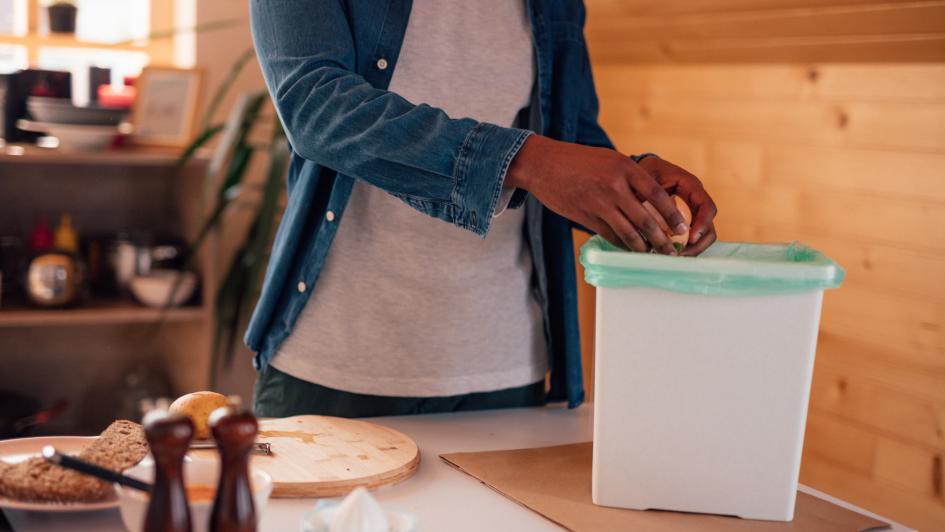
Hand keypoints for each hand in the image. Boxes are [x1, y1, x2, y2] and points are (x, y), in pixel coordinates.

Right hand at [505, 135, 688, 254]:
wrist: (543, 165)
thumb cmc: (579, 161)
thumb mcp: (609, 160)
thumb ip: (630, 178)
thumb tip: (652, 201)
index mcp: (624, 167)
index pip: (657, 195)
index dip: (672, 215)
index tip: (682, 229)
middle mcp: (614, 186)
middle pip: (646, 220)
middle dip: (662, 239)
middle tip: (671, 251)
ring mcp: (599, 203)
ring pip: (629, 232)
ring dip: (643, 248)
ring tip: (653, 254)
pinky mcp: (586, 217)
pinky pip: (611, 236)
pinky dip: (623, 245)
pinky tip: (631, 249)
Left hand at [637, 156, 717, 255]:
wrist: (642, 168)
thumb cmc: (644, 172)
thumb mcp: (647, 182)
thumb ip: (654, 200)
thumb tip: (655, 225)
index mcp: (691, 186)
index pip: (706, 208)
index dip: (702, 225)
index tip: (690, 238)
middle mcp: (696, 200)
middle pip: (709, 227)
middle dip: (697, 244)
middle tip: (679, 255)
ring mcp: (692, 212)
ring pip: (702, 236)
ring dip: (690, 249)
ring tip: (673, 257)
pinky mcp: (685, 221)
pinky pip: (690, 237)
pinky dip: (682, 247)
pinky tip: (668, 253)